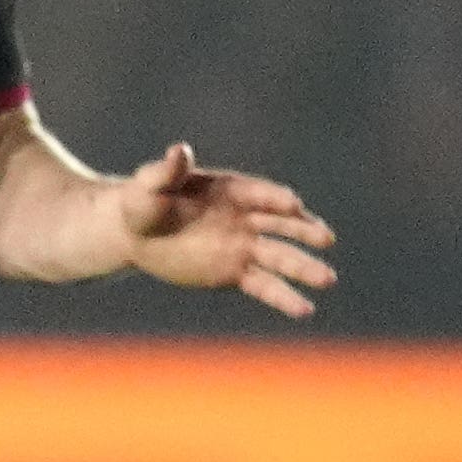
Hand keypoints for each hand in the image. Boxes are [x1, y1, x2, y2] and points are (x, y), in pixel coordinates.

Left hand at [113, 142, 334, 317]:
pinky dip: (283, 297)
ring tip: (328, 280)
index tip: (292, 204)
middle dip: (304, 230)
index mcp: (232, 191)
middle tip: (325, 239)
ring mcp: (243, 246)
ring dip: (304, 268)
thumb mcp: (150, 184)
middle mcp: (246, 218)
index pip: (261, 194)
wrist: (133, 233)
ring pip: (280, 257)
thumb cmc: (142, 201)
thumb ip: (168, 171)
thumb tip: (180, 151)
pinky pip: (264, 285)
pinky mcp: (234, 272)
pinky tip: (305, 310)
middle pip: (282, 224)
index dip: (276, 198)